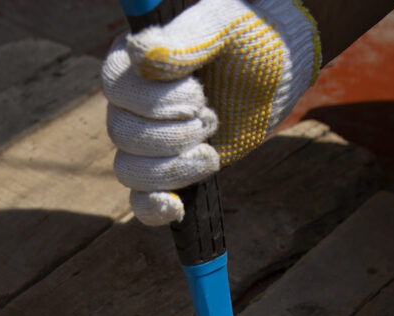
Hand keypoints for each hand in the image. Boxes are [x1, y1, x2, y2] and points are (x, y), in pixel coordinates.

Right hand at [103, 0, 321, 224]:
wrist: (279, 70)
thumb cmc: (249, 38)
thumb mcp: (223, 28)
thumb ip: (186, 40)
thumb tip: (141, 56)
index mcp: (134, 62)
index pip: (115, 88)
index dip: (151, 102)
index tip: (198, 97)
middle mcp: (131, 104)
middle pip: (121, 134)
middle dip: (172, 135)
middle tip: (211, 119)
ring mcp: (148, 142)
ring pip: (130, 171)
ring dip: (172, 168)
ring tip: (210, 151)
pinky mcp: (169, 172)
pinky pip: (142, 202)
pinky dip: (154, 209)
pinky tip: (175, 206)